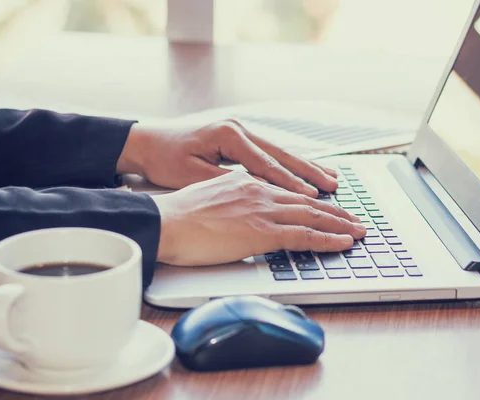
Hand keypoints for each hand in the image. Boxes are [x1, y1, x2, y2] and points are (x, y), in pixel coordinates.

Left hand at [117, 119, 337, 196]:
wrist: (146, 142)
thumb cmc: (165, 159)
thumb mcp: (193, 176)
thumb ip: (228, 185)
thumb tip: (260, 197)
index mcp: (229, 136)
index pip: (268, 164)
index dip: (292, 183)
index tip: (313, 196)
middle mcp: (240, 130)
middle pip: (282, 154)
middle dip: (310, 172)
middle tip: (334, 187)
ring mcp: (241, 133)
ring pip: (281, 153)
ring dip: (306, 167)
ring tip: (331, 179)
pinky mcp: (239, 141)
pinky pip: (271, 154)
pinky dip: (290, 166)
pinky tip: (305, 173)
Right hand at [151, 171, 364, 265]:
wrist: (165, 221)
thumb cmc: (178, 216)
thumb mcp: (210, 198)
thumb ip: (233, 203)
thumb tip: (240, 215)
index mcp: (246, 182)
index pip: (288, 191)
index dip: (312, 200)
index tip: (327, 206)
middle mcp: (259, 191)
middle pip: (307, 201)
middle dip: (335, 211)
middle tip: (355, 218)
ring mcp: (262, 209)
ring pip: (312, 215)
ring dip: (340, 224)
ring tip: (359, 231)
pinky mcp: (262, 230)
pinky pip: (304, 235)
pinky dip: (328, 239)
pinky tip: (343, 242)